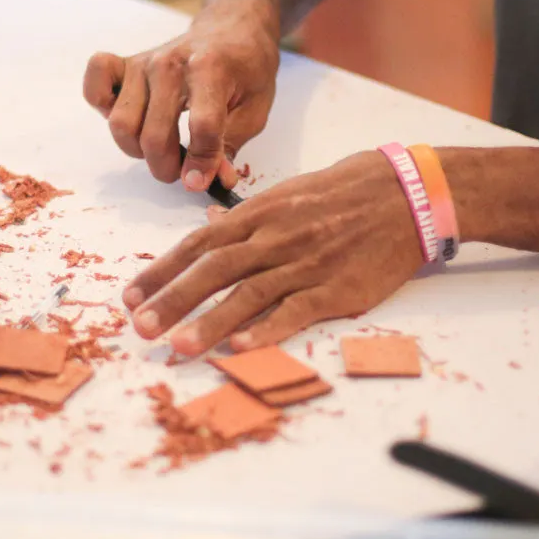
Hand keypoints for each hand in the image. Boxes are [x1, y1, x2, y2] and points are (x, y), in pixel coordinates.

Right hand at [83, 5, 279, 188]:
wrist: (231, 29)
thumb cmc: (246, 70)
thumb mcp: (256, 110)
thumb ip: (231, 147)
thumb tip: (215, 181)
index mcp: (211, 70)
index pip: (202, 128)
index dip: (201, 165)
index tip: (201, 182)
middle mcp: (170, 65)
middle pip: (152, 136)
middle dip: (167, 167)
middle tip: (183, 169)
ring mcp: (143, 63)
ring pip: (121, 124)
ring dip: (138, 149)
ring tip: (162, 147)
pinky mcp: (125, 65)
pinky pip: (95, 88)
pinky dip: (103, 108)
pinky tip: (132, 117)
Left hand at [121, 151, 424, 355]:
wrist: (407, 193)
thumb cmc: (349, 190)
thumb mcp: (292, 192)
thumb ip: (250, 216)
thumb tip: (210, 224)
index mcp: (262, 212)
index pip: (200, 242)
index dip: (163, 269)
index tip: (131, 294)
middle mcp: (277, 236)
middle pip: (214, 269)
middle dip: (173, 298)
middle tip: (139, 327)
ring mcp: (306, 262)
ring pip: (249, 293)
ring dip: (210, 321)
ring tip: (179, 347)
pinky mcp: (337, 287)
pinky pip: (296, 310)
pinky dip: (267, 329)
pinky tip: (241, 348)